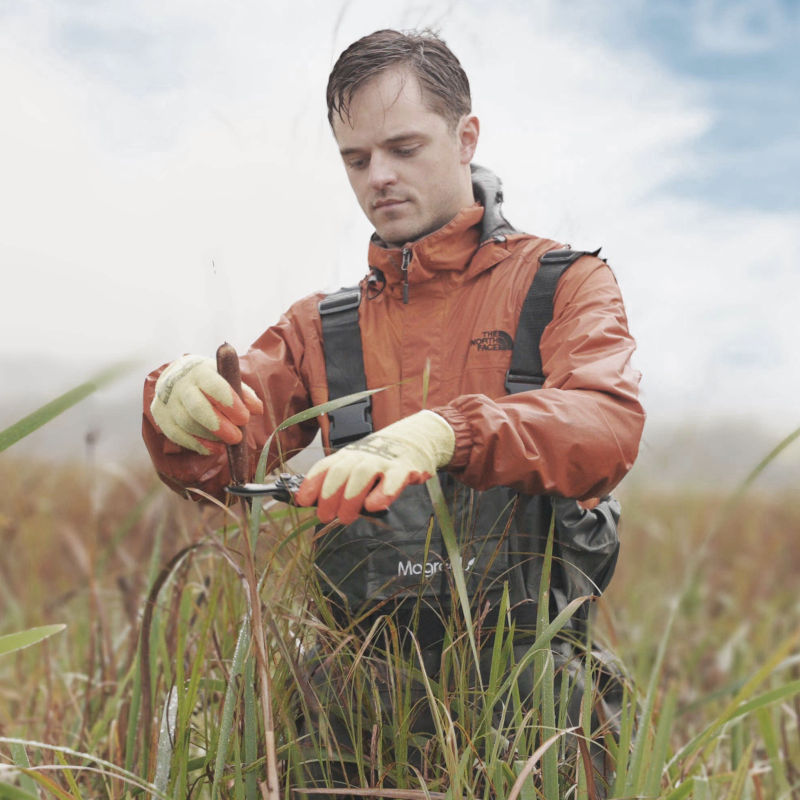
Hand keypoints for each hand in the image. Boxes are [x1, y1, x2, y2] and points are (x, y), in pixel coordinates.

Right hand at [150, 355, 262, 453]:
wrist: (176, 377)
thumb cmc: (209, 380)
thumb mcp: (227, 379)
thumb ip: (243, 393)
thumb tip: (256, 409)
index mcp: (199, 371)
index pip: (214, 386)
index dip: (230, 404)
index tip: (245, 418)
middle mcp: (180, 385)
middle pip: (197, 408)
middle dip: (220, 426)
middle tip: (237, 437)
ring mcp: (167, 401)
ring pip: (188, 425)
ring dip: (211, 437)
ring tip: (227, 442)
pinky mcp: (161, 417)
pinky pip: (178, 436)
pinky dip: (198, 445)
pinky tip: (214, 448)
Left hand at [295, 410, 454, 523]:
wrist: (416, 438)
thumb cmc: (381, 460)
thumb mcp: (357, 467)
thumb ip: (341, 485)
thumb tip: (315, 505)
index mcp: (348, 457)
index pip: (325, 467)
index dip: (311, 483)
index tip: (302, 501)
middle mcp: (363, 456)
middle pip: (341, 471)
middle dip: (329, 494)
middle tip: (325, 516)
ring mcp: (383, 461)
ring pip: (363, 474)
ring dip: (351, 497)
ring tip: (346, 518)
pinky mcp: (405, 468)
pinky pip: (394, 479)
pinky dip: (384, 492)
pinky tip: (376, 505)